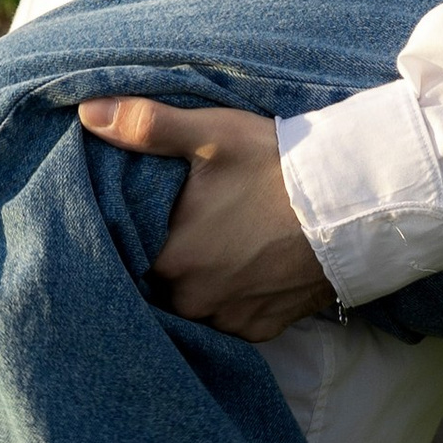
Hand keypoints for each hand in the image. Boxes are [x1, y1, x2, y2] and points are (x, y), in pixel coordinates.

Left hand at [77, 96, 332, 343]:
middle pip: (160, 286)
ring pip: (195, 306)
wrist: (356, 204)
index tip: (144, 220)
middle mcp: (195, 299)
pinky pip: (232, 322)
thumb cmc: (277, 165)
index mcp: (172, 258)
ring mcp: (232, 318)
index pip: (126, 257)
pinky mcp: (265, 329)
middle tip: (188, 228)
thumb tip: (86, 112)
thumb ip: (145, 127)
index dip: (132, 238)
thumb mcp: (210, 134)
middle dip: (167, 262)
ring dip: (199, 284)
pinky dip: (235, 300)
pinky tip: (247, 270)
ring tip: (218, 249)